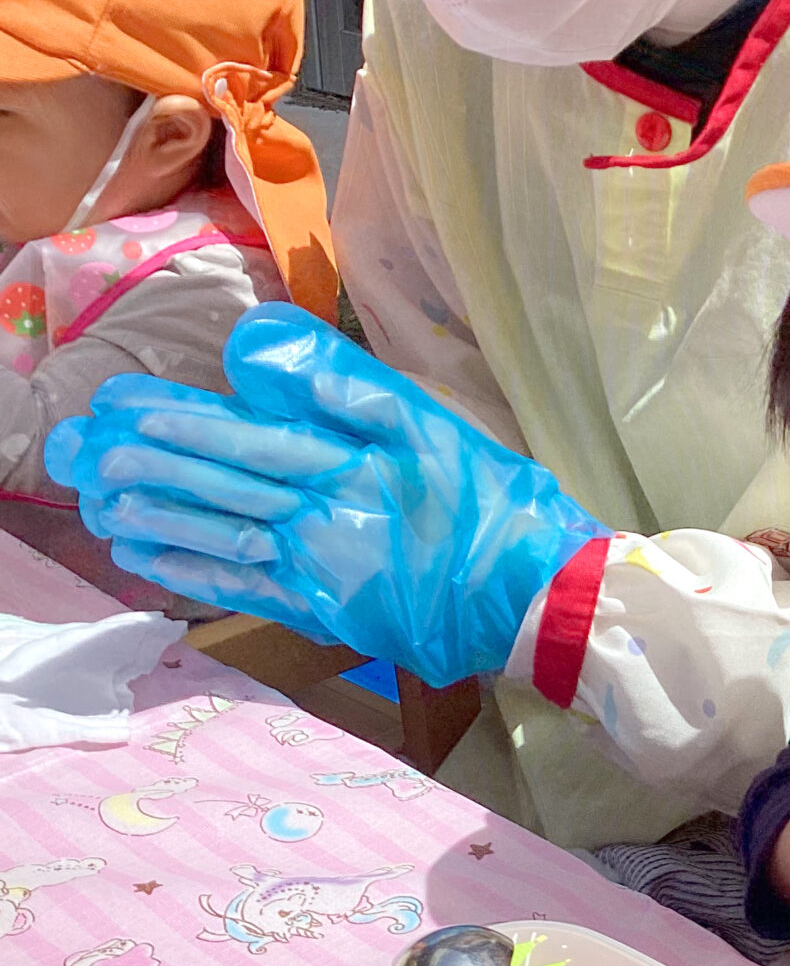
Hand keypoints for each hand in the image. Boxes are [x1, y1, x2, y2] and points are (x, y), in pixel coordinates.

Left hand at [44, 304, 605, 686]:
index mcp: (345, 464)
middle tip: (79, 448)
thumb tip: (254, 353)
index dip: (173, 420)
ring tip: (96, 498)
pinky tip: (147, 556)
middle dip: (140, 462)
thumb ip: (343, 384)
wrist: (535, 597)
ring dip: (150, 515)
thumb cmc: (493, 504)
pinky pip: (243, 589)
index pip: (240, 437)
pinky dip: (190, 571)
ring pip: (216, 536)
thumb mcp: (431, 423)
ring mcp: (319, 571)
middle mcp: (320, 518)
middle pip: (214, 485)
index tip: (116, 404)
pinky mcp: (328, 612)